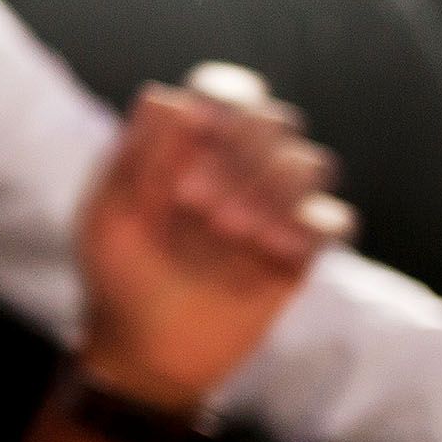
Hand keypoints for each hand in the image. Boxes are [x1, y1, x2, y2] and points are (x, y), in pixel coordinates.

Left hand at [73, 66, 348, 407]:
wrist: (144, 350)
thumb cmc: (116, 274)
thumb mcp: (107, 216)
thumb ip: (134, 156)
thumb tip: (172, 99)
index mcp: (190, 146)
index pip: (227, 91)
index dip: (222, 102)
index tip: (194, 135)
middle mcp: (238, 168)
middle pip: (276, 120)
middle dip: (239, 154)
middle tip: (192, 203)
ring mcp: (274, 208)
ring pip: (312, 162)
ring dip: (271, 189)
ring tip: (227, 232)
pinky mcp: (300, 251)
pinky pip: (335, 218)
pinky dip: (306, 225)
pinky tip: (265, 251)